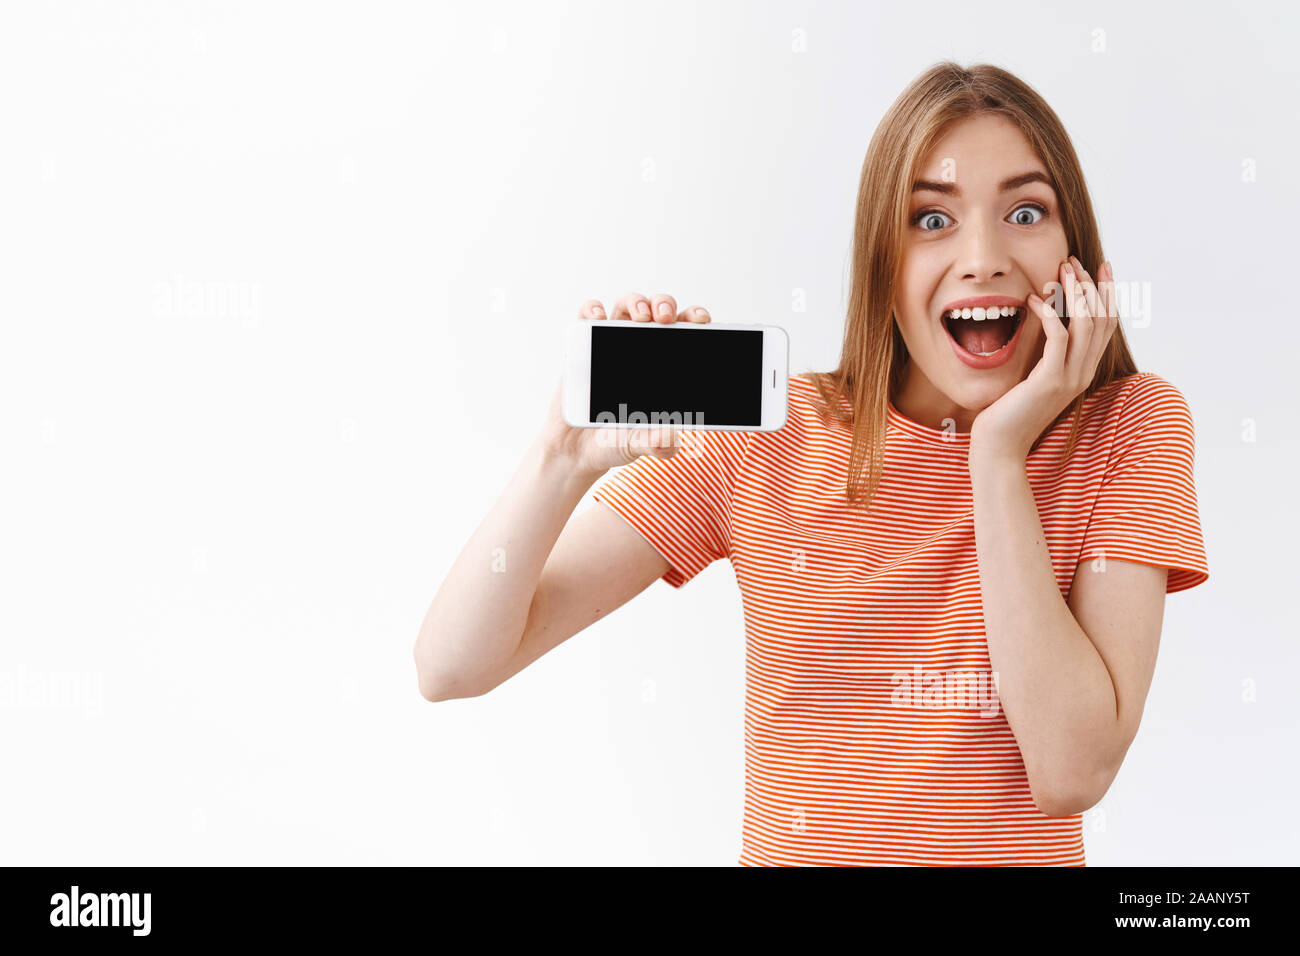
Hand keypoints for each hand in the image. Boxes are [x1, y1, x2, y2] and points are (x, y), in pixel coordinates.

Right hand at [539, 292, 712, 476]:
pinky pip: (588, 316)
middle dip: (666, 305)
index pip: (685, 331)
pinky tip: (598, 317)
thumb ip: (657, 442)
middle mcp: (641, 348)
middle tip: (666, 319)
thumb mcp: (641, 443)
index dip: (695, 319)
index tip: (701, 321)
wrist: (577, 450)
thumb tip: (671, 438)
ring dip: (636, 302)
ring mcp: (612, 343)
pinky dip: (592, 309)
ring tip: (641, 316)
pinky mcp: (584, 346)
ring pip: (628, 305)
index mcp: (665, 365)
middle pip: (658, 310)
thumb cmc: (617, 440)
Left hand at [969, 256, 1119, 462]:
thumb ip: (1044, 356)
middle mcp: (1082, 374)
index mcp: (1082, 372)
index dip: (1106, 294)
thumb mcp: (1032, 378)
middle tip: (1076, 261)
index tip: (1099, 267)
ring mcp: (1069, 378)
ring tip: (1061, 270)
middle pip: (1102, 320)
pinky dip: (1049, 313)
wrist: (999, 447)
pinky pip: (1059, 338)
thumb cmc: (1008, 413)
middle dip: (1092, 285)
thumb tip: (1045, 326)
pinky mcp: (1049, 381)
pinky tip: (1033, 299)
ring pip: (1087, 324)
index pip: (1106, 326)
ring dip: (1076, 292)